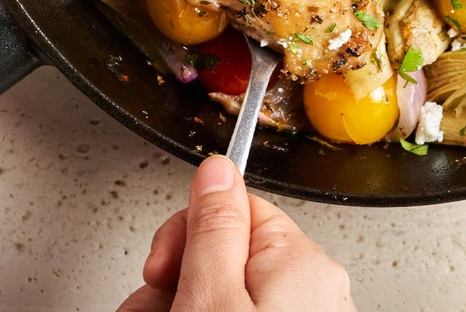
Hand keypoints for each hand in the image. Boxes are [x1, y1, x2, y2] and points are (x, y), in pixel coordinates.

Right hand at [117, 155, 355, 311]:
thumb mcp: (211, 295)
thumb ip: (213, 228)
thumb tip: (217, 167)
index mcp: (302, 260)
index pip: (234, 208)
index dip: (185, 233)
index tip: (159, 268)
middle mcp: (314, 289)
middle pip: (223, 254)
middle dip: (175, 277)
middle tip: (152, 307)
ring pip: (222, 293)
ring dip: (174, 304)